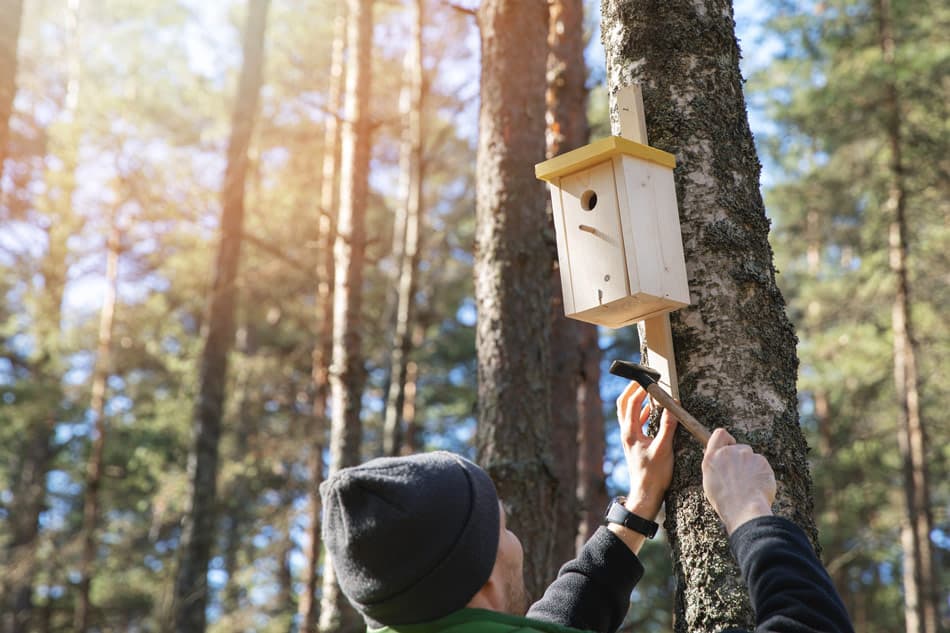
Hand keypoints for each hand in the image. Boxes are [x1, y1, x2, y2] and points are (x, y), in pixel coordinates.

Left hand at [615, 383, 676, 520]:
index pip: (630, 403)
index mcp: (630, 432)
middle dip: (632, 389)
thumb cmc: (654, 474)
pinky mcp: (634, 443)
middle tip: (643, 378)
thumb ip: (668, 427)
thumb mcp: (664, 449)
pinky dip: (641, 412)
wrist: (646, 494)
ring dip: (636, 400)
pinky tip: (651, 411)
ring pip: (627, 412)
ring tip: (648, 391)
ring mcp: (629, 438)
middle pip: (623, 404)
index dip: (639, 388)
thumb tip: (672, 406)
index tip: (650, 378)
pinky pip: (634, 421)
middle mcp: (626, 433)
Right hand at [701, 428, 775, 534]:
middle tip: (741, 479)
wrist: (745, 510)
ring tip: (749, 487)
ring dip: (752, 468)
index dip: (727, 440)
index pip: (719, 434)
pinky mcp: (761, 461)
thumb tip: (720, 459)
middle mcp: (728, 452)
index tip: (731, 446)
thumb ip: (715, 466)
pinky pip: (762, 465)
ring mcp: (746, 455)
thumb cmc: (726, 502)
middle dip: (742, 459)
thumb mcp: (711, 483)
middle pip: (739, 448)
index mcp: (712, 458)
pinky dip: (762, 474)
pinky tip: (758, 487)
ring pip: (752, 458)